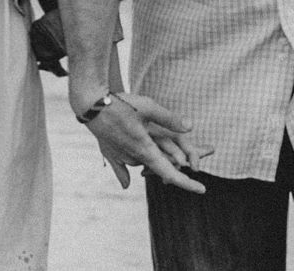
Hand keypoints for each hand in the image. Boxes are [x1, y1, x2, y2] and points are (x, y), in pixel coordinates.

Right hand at [73, 87, 210, 193]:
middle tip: (203, 150)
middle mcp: (134, 158)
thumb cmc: (119, 104)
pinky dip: (133, 168)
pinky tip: (130, 181)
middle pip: (160, 166)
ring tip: (171, 148)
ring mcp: (122, 157)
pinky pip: (126, 167)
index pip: (169, 173)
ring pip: (146, 161)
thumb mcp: (148, 107)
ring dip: (159, 155)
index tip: (202, 189)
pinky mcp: (112, 153)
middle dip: (179, 160)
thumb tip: (190, 127)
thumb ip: (169, 119)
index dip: (186, 183)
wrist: (90, 105)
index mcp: (144, 150)